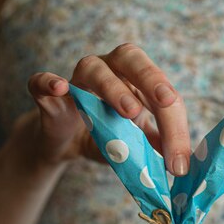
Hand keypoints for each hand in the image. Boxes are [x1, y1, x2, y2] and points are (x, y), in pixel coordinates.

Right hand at [13, 43, 190, 174]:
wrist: (66, 143)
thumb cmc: (105, 137)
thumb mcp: (134, 145)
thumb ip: (154, 146)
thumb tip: (181, 162)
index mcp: (137, 80)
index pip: (162, 94)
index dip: (175, 126)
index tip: (179, 162)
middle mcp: (110, 70)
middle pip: (132, 60)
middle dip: (153, 80)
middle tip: (167, 103)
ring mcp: (77, 79)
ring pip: (93, 68)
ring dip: (113, 87)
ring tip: (129, 111)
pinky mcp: (47, 95)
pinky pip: (42, 81)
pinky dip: (48, 81)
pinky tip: (59, 86)